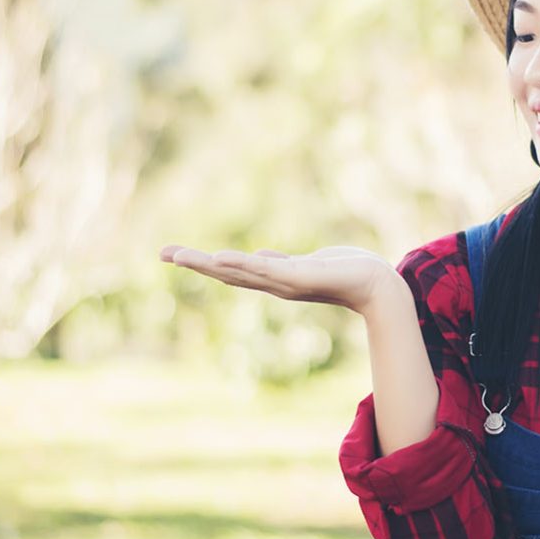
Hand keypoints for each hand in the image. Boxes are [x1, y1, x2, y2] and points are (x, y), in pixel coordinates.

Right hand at [159, 242, 399, 317]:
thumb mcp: (307, 264)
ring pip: (240, 272)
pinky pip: (266, 269)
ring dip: (209, 263)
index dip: (203, 264)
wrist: (377, 285)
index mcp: (275, 280)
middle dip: (195, 263)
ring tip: (180, 255)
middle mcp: (275, 285)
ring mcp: (286, 282)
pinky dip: (242, 264)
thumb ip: (282, 263)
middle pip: (227, 273)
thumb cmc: (345, 272)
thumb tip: (260, 255)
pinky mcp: (301, 276)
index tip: (174, 255)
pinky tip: (221, 258)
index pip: (232, 272)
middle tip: (162, 253)